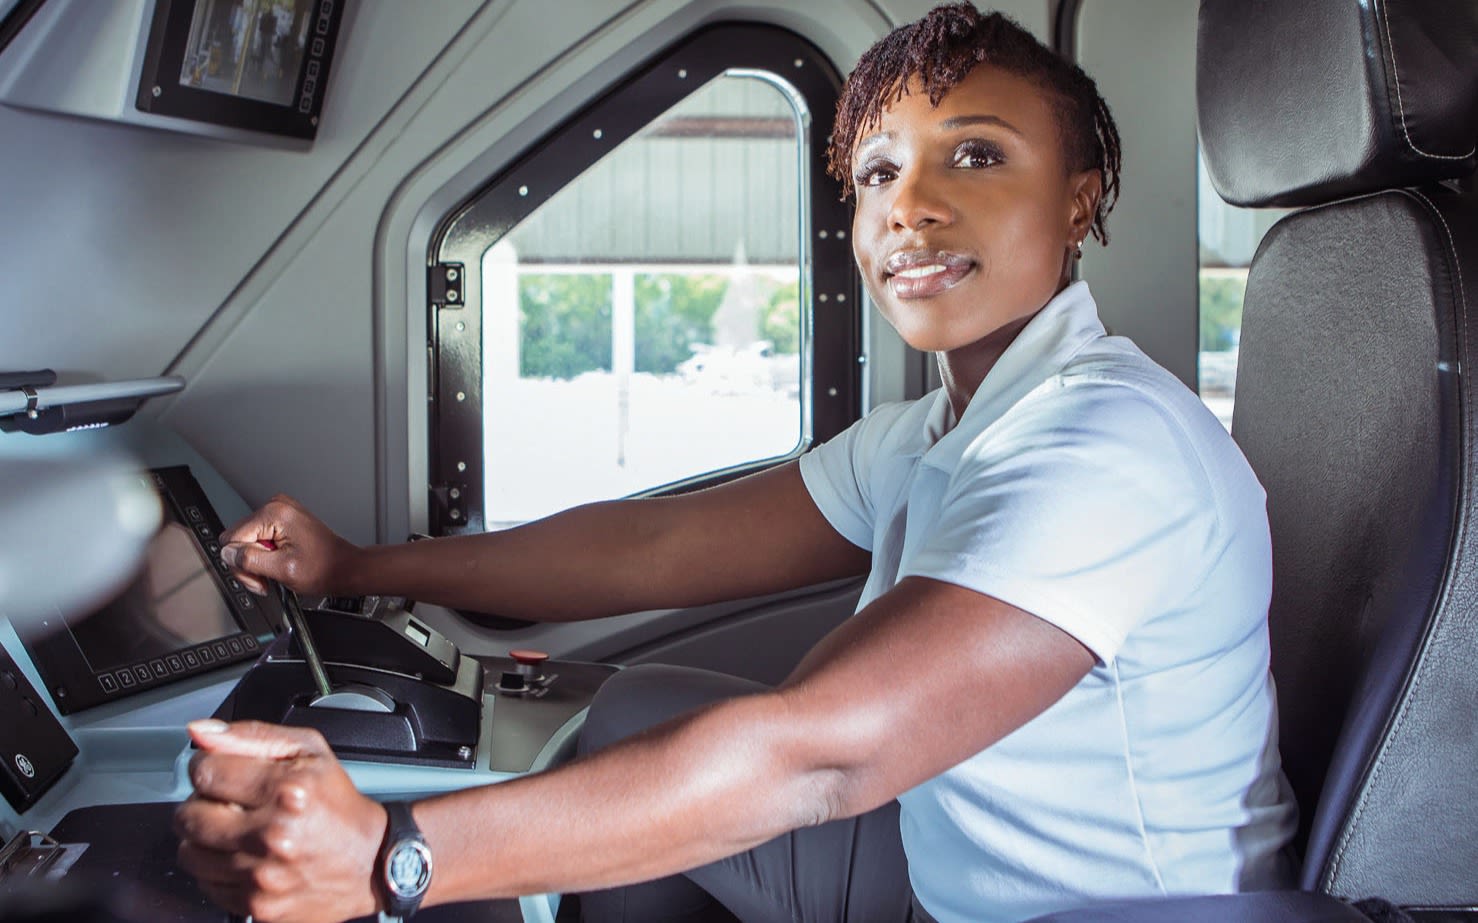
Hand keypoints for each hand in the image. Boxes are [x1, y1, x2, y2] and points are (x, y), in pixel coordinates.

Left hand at [175, 720, 387, 922]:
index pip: (206, 772)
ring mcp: (262, 875)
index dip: (206, 767)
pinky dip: (217, 869)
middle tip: (229, 804)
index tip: (219, 772)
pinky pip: (205, 884)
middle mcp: (273, 834)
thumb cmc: (339, 805)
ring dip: (206, 839)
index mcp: (287, 790)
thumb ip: (252, 736)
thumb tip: (200, 733)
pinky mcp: (256, 906)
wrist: (371, 862)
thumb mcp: (310, 751)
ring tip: (236, 831)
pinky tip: (244, 857)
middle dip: (202, 804)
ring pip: (189, 852)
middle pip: (189, 815)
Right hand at [219, 495, 358, 595]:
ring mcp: (279, 512)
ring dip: (256, 562)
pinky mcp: (281, 521)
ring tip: (275, 572)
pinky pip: (259, 539)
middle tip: (266, 578)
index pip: (232, 539)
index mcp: (275, 513)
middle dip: (248, 564)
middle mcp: (276, 506)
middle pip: (237, 539)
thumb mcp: (282, 570)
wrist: (344, 567)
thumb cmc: (324, 568)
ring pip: (246, 541)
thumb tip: (227, 553)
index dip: (241, 564)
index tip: (257, 578)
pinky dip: (265, 556)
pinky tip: (278, 563)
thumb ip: (250, 560)